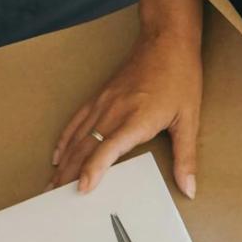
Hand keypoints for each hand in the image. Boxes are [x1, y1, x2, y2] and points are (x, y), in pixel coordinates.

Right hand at [50, 28, 201, 197]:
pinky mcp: (99, 97)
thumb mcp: (188, 119)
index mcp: (136, 119)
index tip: (82, 189)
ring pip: (77, 138)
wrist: (166, 41)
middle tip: (56, 199)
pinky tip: (57, 156)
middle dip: (69, 175)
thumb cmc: (180, 77)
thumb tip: (189, 188)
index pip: (107, 149)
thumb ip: (186, 157)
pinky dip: (65, 141)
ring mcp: (103, 103)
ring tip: (51, 185)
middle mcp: (114, 111)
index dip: (93, 170)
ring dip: (63, 163)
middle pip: (85, 148)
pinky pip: (76, 122)